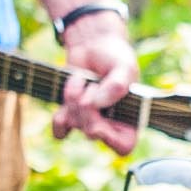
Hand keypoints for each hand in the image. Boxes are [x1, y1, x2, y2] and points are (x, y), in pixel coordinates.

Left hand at [52, 9, 141, 148]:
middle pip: (92, 133)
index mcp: (130, 119)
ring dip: (74, 98)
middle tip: (92, 86)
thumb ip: (117, 86)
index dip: (110, 140)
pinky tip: (66, 100)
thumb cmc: (115, 56)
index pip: (123, 146)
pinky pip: (60, 129)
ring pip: (74, 124)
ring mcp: (89, 121)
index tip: (99, 126)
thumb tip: (96, 105)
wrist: (93, 44)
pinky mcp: (71, 115)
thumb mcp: (124, 67)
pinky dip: (59, 117)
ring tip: (83, 79)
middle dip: (87, 108)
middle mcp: (110, 125)